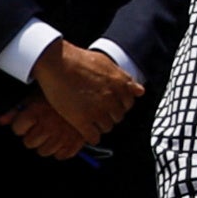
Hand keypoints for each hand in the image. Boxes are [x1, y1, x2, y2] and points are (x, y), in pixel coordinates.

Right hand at [23, 38, 144, 156]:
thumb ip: (124, 78)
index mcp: (120, 84)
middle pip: (118, 116)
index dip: (119, 104)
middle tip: (98, 111)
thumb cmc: (78, 60)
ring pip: (107, 127)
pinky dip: (91, 136)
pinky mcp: (82, 120)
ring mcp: (97, 110)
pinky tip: (86, 132)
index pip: (128, 103)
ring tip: (91, 119)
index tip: (111, 104)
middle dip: (109, 115)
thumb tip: (140, 91)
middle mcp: (111, 98)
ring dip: (100, 125)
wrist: (56, 62)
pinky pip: (93, 137)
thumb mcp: (106, 63)